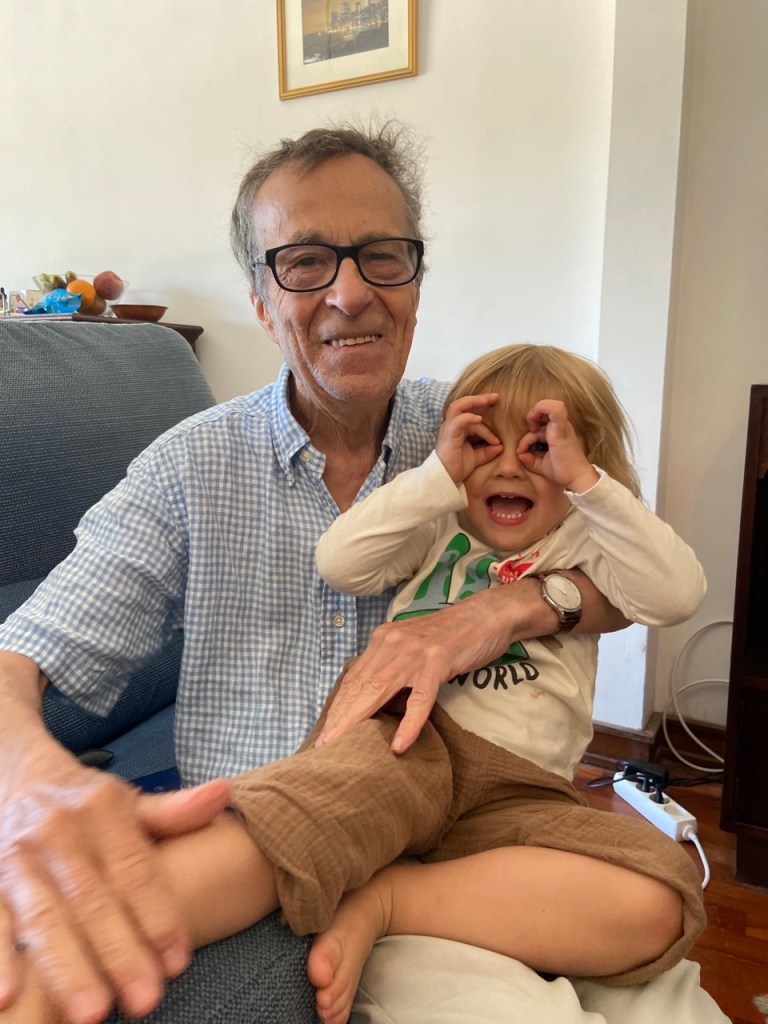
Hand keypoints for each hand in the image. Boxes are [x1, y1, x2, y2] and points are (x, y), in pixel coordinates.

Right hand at [0, 754, 229, 1023]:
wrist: (18, 776)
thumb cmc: (85, 802)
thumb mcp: (129, 799)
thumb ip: (174, 811)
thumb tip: (224, 793)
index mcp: (102, 811)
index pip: (135, 869)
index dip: (158, 916)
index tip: (178, 961)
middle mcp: (60, 834)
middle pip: (93, 901)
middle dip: (119, 954)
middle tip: (146, 1001)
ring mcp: (20, 859)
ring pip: (44, 917)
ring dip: (66, 967)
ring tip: (90, 1014)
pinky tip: (9, 996)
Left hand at [315, 582, 545, 754]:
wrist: (486, 615)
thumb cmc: (452, 635)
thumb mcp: (414, 646)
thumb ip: (393, 664)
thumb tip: (376, 695)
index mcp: (384, 639)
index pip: (353, 678)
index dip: (337, 707)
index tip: (324, 732)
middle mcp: (392, 643)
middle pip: (359, 687)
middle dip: (339, 719)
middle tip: (322, 747)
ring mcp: (413, 652)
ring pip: (378, 691)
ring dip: (358, 722)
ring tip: (342, 747)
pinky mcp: (436, 662)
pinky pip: (419, 698)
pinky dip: (409, 724)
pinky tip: (399, 745)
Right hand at [436, 394, 501, 483]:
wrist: (445, 477)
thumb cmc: (457, 467)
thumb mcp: (477, 457)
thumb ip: (488, 451)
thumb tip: (501, 446)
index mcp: (458, 428)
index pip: (473, 418)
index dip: (488, 428)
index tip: (498, 442)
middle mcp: (452, 425)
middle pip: (463, 404)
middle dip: (480, 398)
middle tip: (496, 397)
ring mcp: (449, 428)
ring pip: (458, 406)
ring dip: (473, 401)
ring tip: (487, 400)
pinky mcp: (449, 434)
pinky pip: (458, 420)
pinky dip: (469, 417)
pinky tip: (479, 419)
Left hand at [517, 399, 598, 492]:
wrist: (576, 478)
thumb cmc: (562, 470)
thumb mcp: (541, 464)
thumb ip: (529, 458)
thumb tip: (519, 454)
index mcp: (558, 429)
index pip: (543, 413)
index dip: (533, 419)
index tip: (531, 435)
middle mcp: (561, 424)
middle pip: (544, 407)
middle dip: (532, 416)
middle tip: (531, 431)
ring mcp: (562, 425)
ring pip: (545, 407)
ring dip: (533, 417)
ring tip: (531, 434)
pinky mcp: (561, 429)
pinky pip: (554, 409)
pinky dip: (539, 412)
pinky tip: (533, 430)